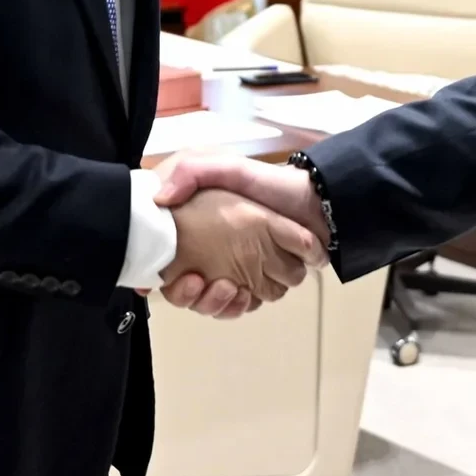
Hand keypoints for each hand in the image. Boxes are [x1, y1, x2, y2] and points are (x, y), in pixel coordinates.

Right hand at [155, 155, 327, 317]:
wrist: (316, 202)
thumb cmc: (270, 184)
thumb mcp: (228, 169)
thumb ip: (192, 172)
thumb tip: (159, 199)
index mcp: (201, 232)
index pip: (167, 265)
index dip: (165, 277)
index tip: (165, 280)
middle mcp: (215, 256)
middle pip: (189, 292)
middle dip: (192, 295)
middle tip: (198, 282)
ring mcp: (238, 272)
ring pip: (214, 303)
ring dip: (216, 303)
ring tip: (227, 289)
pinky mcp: (259, 285)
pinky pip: (242, 306)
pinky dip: (240, 306)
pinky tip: (244, 296)